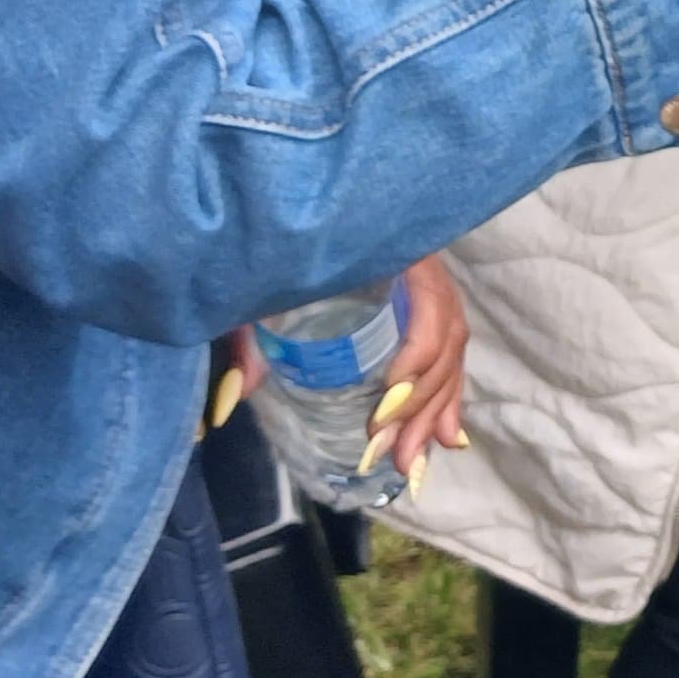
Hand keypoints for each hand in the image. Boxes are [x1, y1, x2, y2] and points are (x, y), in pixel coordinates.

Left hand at [211, 253, 471, 482]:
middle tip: (393, 452)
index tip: (387, 396)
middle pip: (445, 340)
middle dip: (422, 404)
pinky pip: (446, 359)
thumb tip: (229, 401)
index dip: (418, 352)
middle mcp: (423, 273)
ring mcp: (428, 294)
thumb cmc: (281, 247)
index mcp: (397, 253)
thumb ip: (249, 338)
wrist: (292, 216)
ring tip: (411, 461)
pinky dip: (447, 399)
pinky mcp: (422, 314)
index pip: (430, 303)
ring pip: (449, 356)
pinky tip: (447, 438)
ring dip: (434, 412)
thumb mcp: (263, 290)